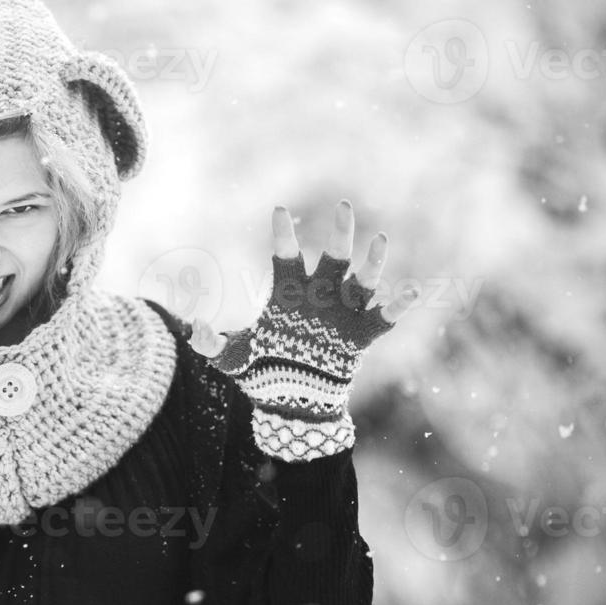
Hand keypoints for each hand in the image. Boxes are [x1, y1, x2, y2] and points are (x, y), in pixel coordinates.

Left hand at [192, 199, 414, 460]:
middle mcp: (320, 297)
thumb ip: (211, 344)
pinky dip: (396, 306)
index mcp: (289, 295)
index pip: (285, 258)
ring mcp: (342, 314)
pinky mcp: (360, 336)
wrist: (291, 400)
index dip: (283, 236)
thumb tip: (195, 330)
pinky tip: (410, 291)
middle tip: (345, 204)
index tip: (279, 210)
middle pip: (333, 258)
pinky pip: (383, 319)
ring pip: (362, 282)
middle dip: (341, 233)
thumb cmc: (261, 371)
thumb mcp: (232, 358)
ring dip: (372, 263)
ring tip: (380, 239)